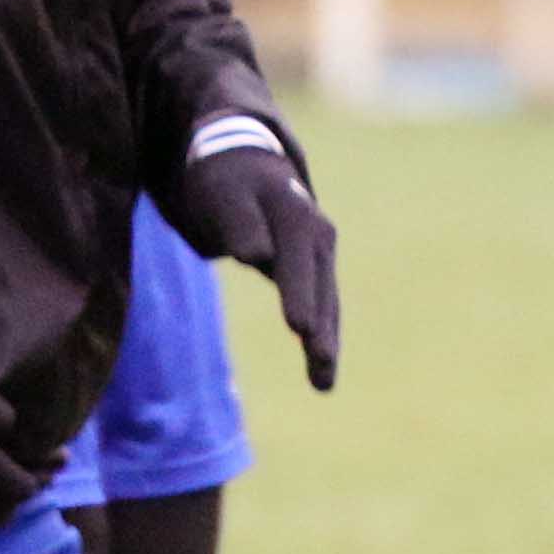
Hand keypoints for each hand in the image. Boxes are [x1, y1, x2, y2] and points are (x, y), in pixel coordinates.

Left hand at [158, 128, 339, 390]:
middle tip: (321, 360)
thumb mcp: (226, 196)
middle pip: (319, 286)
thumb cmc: (227, 187)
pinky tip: (320, 376)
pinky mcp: (315, 273)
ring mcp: (320, 255)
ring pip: (326, 303)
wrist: (245, 170)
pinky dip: (322, 339)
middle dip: (321, 325)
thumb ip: (240, 223)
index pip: (295, 260)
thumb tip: (256, 255)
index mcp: (294, 214)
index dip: (297, 293)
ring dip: (326, 342)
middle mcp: (317, 235)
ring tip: (323, 384)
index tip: (298, 328)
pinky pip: (322, 309)